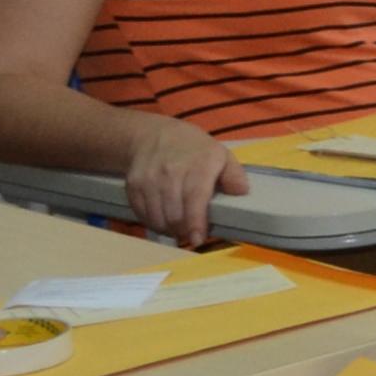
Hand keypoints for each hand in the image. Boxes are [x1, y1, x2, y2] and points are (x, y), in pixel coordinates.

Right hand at [123, 116, 246, 249]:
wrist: (154, 136)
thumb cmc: (195, 150)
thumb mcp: (222, 155)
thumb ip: (234, 175)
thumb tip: (242, 192)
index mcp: (199, 165)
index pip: (195, 198)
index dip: (196, 222)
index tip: (198, 239)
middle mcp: (171, 171)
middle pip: (174, 213)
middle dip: (184, 230)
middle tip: (191, 235)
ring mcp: (149, 178)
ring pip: (156, 217)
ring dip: (169, 229)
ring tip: (179, 229)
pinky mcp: (133, 185)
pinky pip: (141, 213)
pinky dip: (153, 223)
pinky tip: (164, 221)